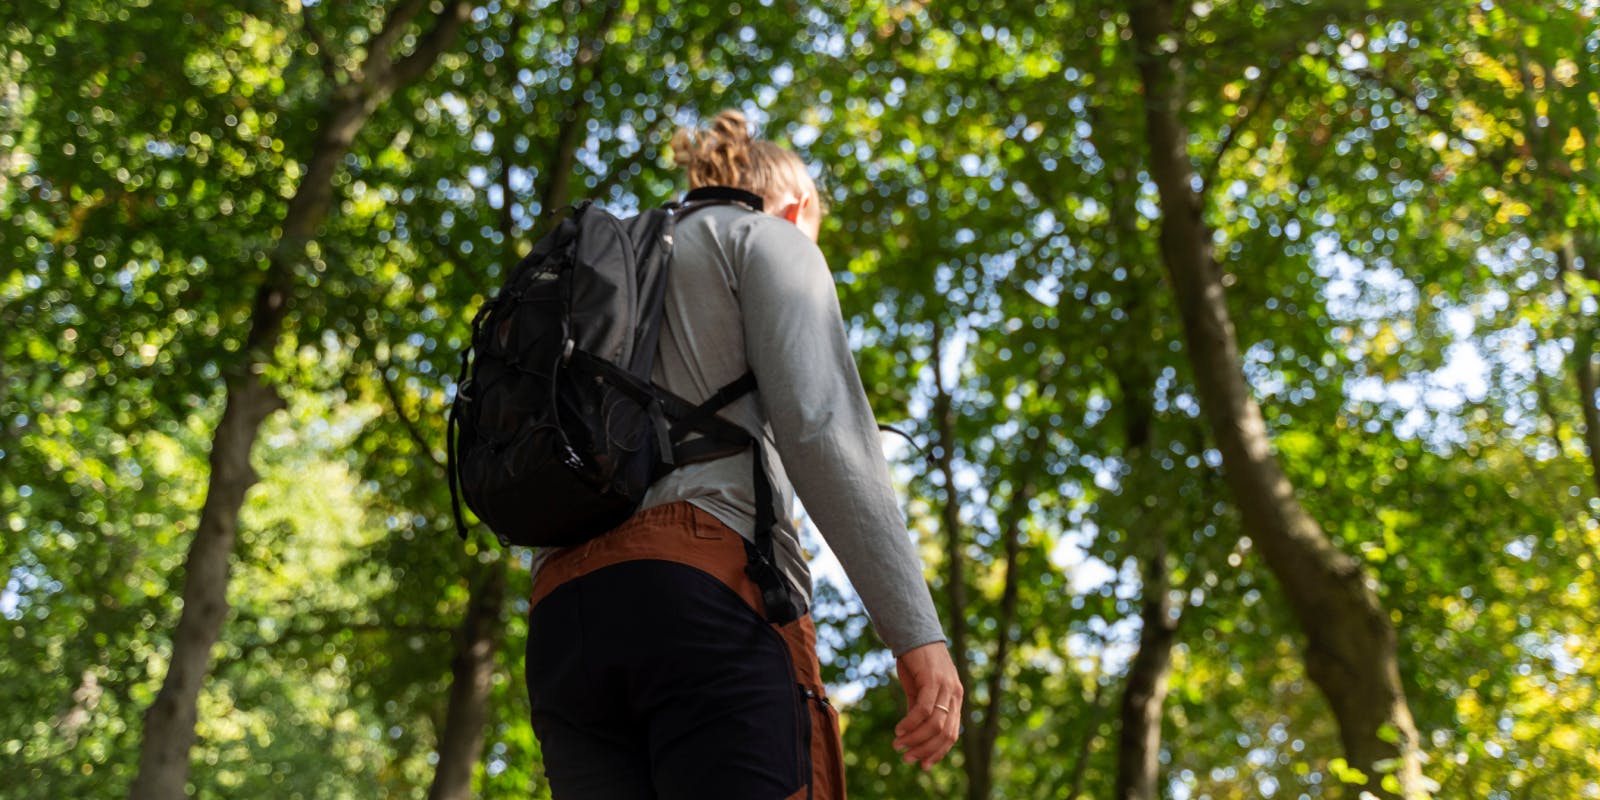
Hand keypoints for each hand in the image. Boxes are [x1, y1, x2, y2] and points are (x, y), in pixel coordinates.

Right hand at [892, 642, 962, 770]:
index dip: (938, 752)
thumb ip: (921, 709)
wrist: (914, 633)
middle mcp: (955, 695)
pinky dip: (910, 723)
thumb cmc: (916, 661)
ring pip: (934, 724)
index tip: (922, 764)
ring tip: (898, 744)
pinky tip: (899, 729)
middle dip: (925, 750)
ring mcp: (946, 687)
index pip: (951, 735)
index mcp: (955, 699)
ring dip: (915, 738)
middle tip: (906, 758)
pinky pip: (923, 709)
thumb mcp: (920, 689)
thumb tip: (915, 734)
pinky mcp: (933, 680)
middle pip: (944, 733)